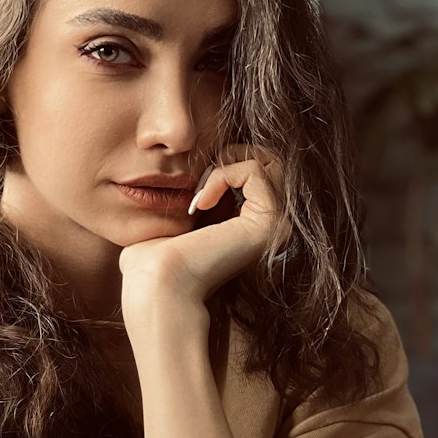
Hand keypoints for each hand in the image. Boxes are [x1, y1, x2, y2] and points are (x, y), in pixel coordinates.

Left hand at [118, 143, 290, 310]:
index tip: (196, 186)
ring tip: (200, 192)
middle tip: (202, 178)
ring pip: (266, 162)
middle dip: (233, 155)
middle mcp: (274, 227)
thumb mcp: (185, 212)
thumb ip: (201, 191)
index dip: (227, 163)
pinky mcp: (269, 224)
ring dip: (225, 165)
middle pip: (271, 162)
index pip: (260, 170)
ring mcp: (277, 226)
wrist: (160, 282)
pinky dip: (222, 175)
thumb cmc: (161, 253)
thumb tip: (199, 163)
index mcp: (257, 225)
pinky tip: (200, 203)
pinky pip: (254, 172)